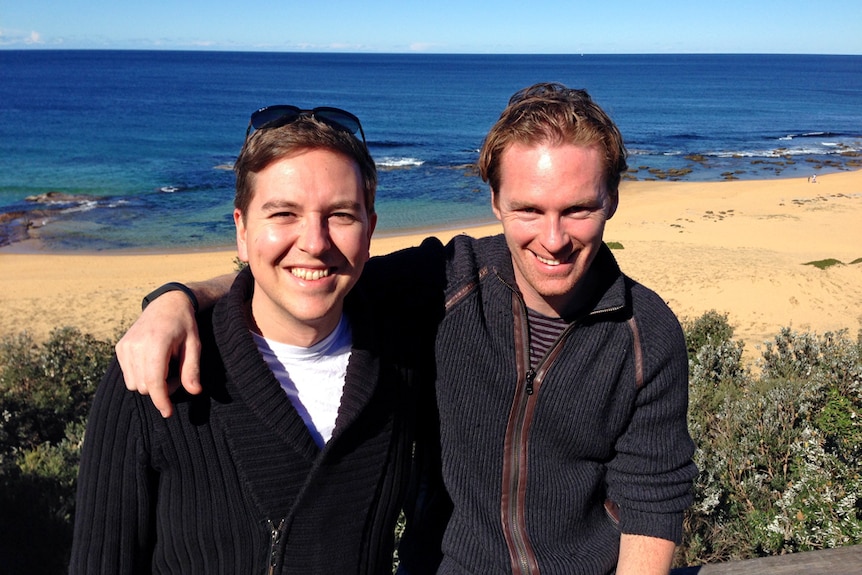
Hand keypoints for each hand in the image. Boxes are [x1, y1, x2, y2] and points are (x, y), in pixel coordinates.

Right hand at [115, 290, 201, 416]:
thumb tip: (194, 391)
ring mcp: (125, 346)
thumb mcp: (194, 345)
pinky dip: (141, 376)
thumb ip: (192, 369)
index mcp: (156, 342)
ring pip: (134, 384)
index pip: (154, 381)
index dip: (161, 400)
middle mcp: (136, 345)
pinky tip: (154, 363)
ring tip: (166, 367)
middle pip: (144, 386)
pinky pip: (128, 376)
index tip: (168, 413)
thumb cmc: (185, 325)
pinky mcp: (120, 348)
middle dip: (162, 389)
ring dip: (150, 384)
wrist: (167, 303)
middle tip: (177, 374)